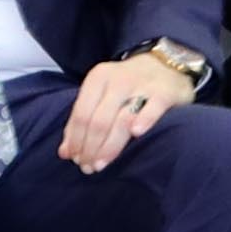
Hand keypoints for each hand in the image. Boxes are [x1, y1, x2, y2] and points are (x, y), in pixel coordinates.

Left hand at [61, 47, 190, 170]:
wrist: (165, 64)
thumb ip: (82, 120)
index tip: (74, 159)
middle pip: (98, 120)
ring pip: (121, 119)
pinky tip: (136, 134)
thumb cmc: (127, 85)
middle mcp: (118, 80)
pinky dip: (144, 120)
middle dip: (90, 148)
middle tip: (88, 167)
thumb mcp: (101, 94)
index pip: (81, 114)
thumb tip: (65, 152)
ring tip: (101, 164)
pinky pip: (153, 107)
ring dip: (109, 146)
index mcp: (98, 78)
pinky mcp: (165, 92)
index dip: (75, 139)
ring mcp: (142, 86)